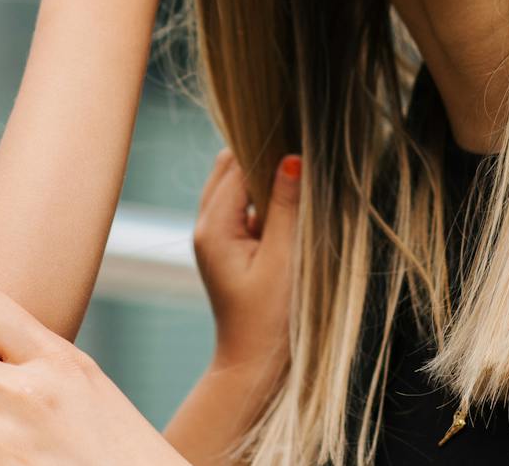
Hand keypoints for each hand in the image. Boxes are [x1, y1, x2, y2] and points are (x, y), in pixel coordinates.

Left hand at [193, 149, 301, 381]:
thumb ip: (287, 207)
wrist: (255, 365)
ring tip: (298, 184)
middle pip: (230, 168)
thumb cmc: (270, 319)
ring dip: (265, 180)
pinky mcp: (230, 246)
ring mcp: (216, 236)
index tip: (301, 144)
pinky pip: (244, 206)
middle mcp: (206, 226)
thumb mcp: (284, 260)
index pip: (237, 166)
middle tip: (301, 161)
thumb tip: (292, 158)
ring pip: (236, 185)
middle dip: (263, 158)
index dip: (268, 152)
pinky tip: (291, 206)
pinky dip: (264, 200)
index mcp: (213, 228)